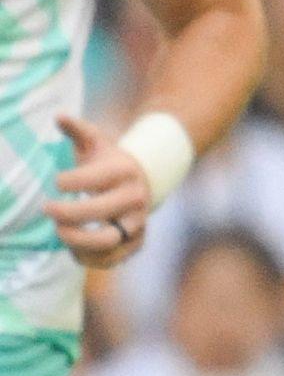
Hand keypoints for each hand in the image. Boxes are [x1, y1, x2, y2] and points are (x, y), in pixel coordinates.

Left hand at [43, 115, 153, 270]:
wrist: (144, 182)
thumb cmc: (109, 162)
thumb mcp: (96, 143)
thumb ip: (78, 130)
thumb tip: (58, 116)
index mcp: (126, 171)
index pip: (96, 178)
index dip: (69, 181)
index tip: (57, 181)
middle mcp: (137, 197)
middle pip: (98, 212)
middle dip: (66, 213)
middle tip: (47, 209)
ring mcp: (138, 222)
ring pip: (107, 240)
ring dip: (76, 239)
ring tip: (58, 231)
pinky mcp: (136, 242)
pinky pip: (113, 258)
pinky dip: (89, 258)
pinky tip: (72, 248)